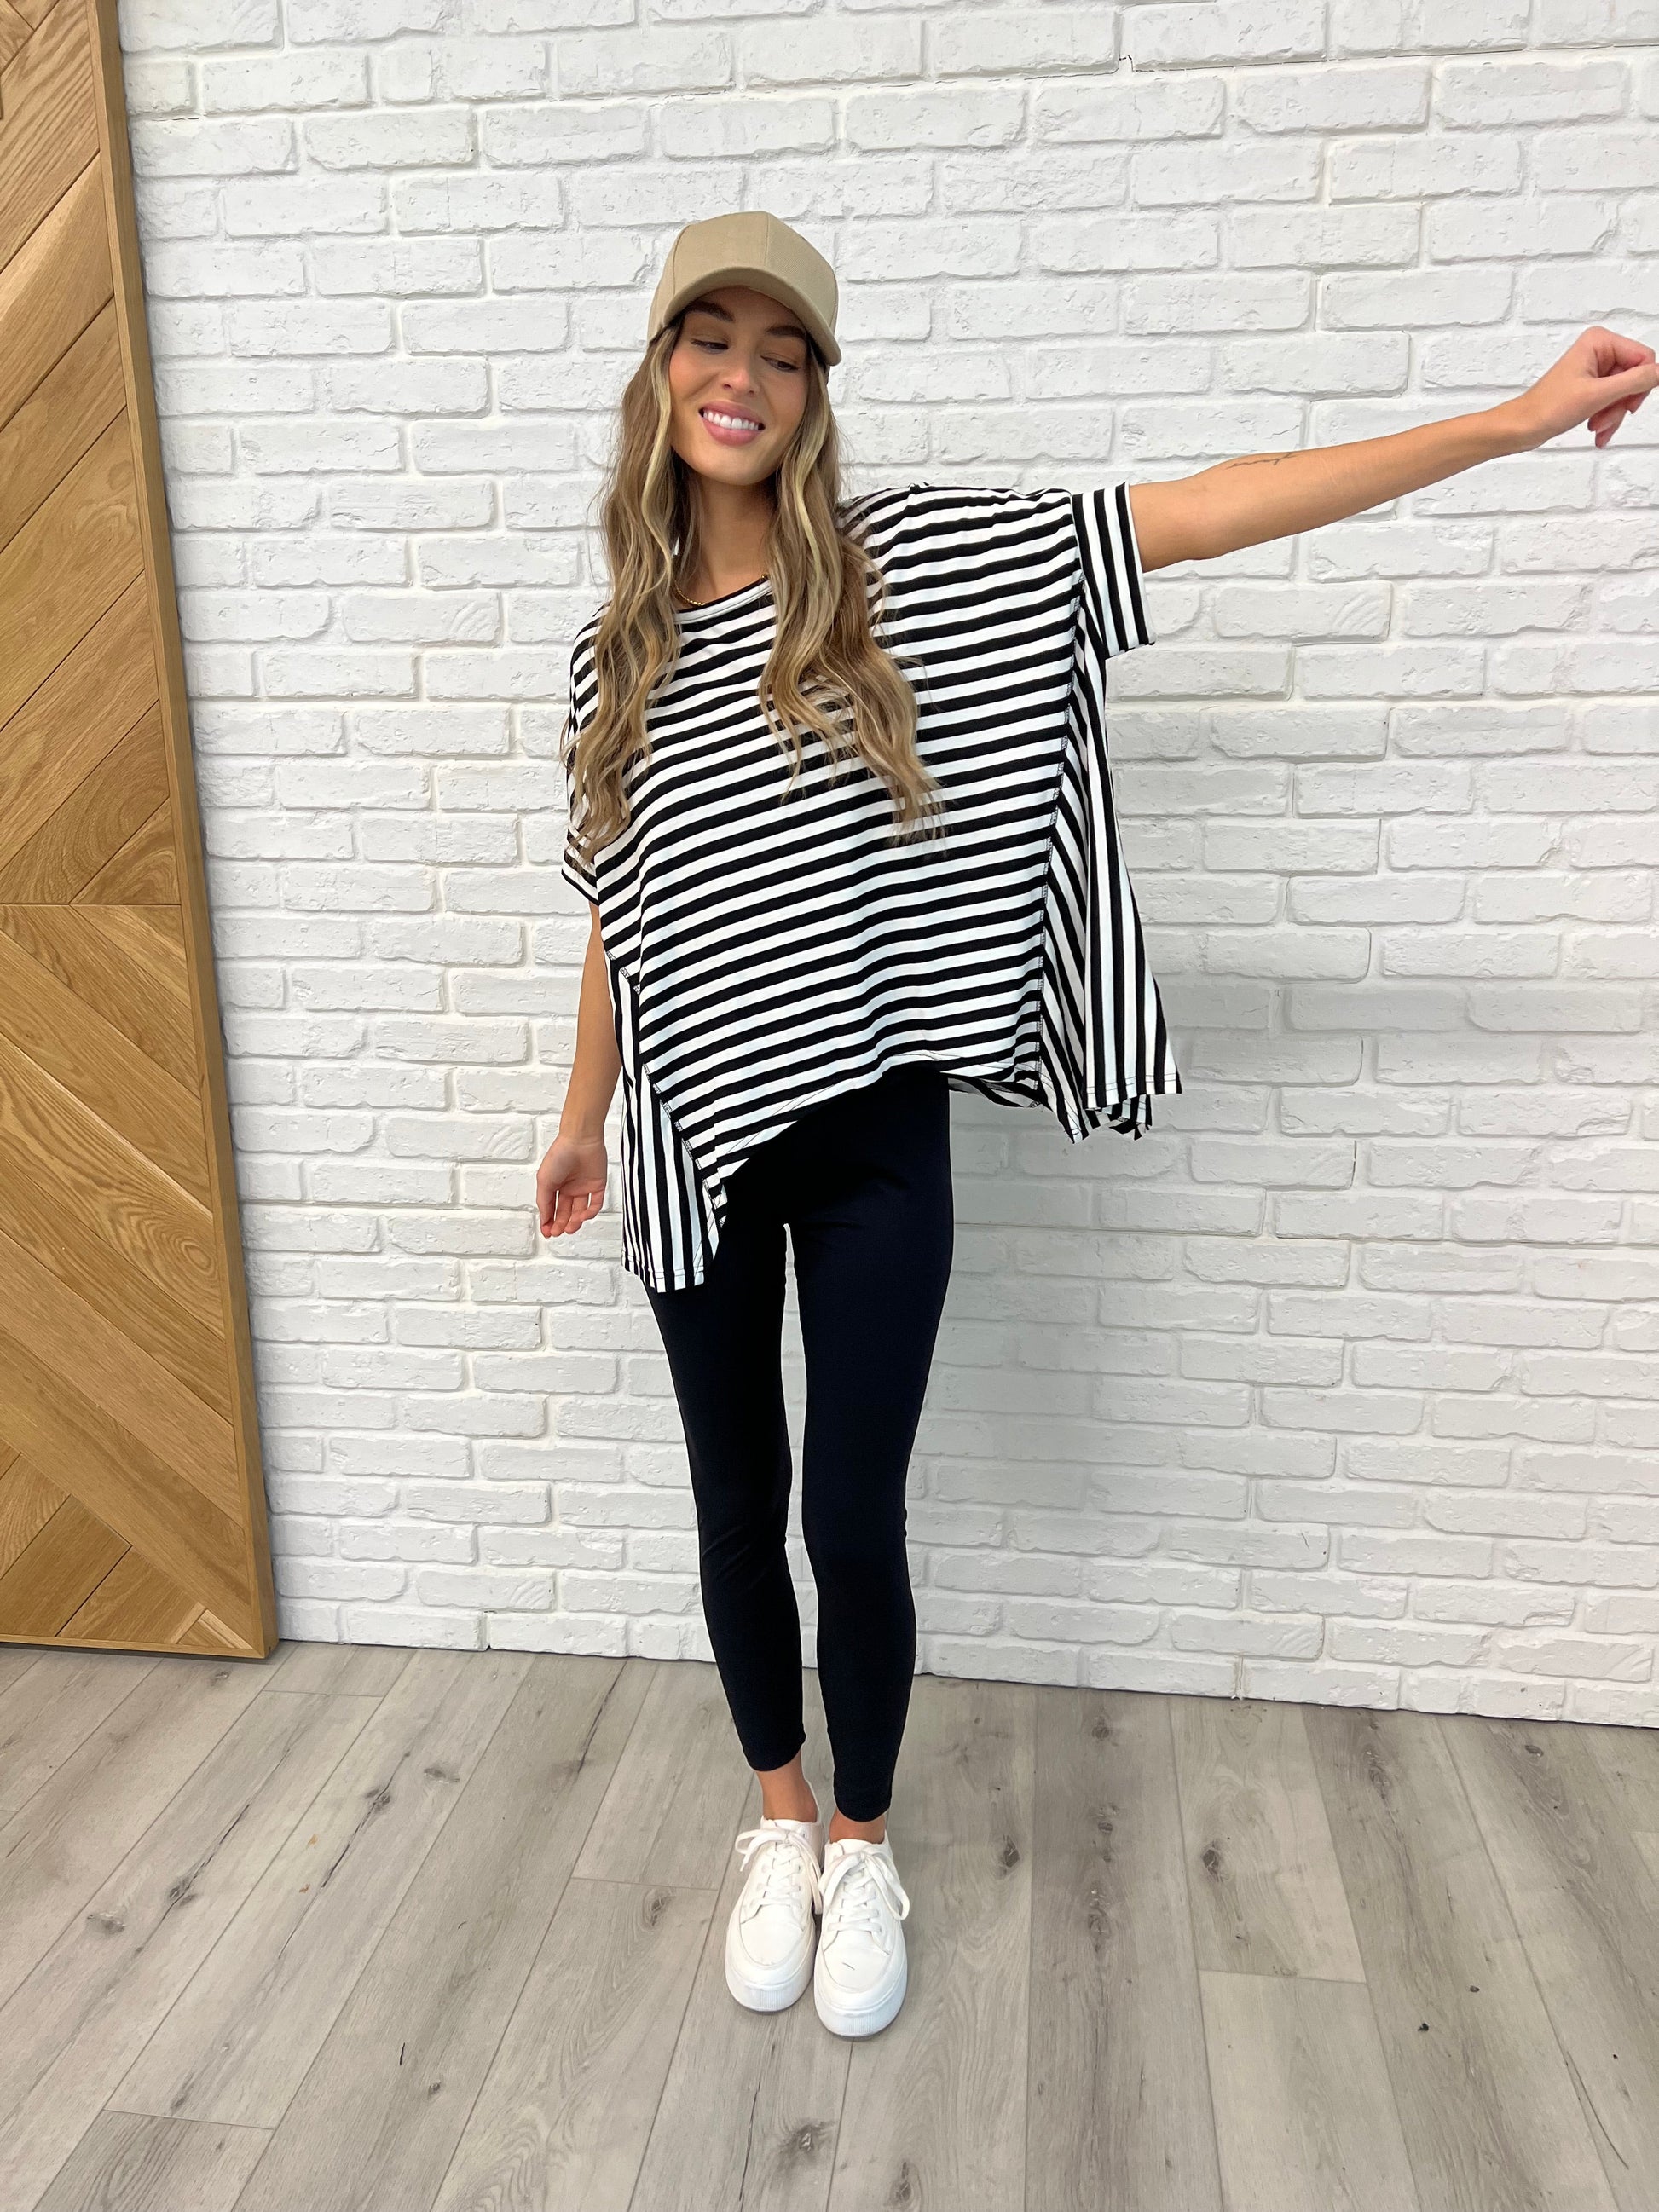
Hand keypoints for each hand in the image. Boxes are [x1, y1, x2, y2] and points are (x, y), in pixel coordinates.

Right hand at [537, 1131, 606, 1240]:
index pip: (552, 1208)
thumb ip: (544, 1202)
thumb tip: (544, 1219)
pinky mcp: (598, 1185)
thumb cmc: (559, 1156)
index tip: (548, 1232)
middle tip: (559, 1232)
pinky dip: (590, 1212)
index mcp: (555, 1185)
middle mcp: (570, 1187)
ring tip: (570, 1227)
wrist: (580, 1141)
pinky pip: (596, 1203)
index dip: (549, 1221)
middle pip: (566, 1212)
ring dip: (575, 1221)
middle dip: (562, 1224)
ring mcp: (584, 1186)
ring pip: (581, 1210)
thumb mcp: (544, 1181)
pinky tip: (583, 1216)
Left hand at [1504, 325, 1657, 451]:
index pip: (1644, 358)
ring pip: (1624, 392)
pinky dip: (1607, 417)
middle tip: (1605, 419)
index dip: (1641, 385)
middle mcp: (1598, 350)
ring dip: (1613, 414)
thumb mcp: (1598, 395)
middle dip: (1622, 403)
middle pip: (1634, 377)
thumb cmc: (1547, 408)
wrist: (1522, 427)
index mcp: (1599, 341)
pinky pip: (1612, 400)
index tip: (1629, 405)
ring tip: (1596, 427)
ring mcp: (1594, 368)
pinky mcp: (1590, 385)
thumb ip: (1635, 381)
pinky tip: (1597, 431)